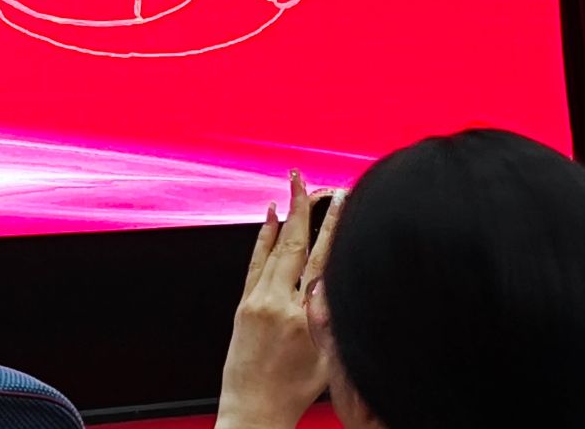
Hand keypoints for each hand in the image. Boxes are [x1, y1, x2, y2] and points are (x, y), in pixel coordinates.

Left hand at [215, 170, 342, 428]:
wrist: (254, 410)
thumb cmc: (294, 393)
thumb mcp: (330, 358)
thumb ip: (332, 318)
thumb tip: (338, 283)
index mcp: (306, 316)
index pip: (323, 260)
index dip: (334, 227)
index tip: (341, 200)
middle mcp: (279, 303)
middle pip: (296, 244)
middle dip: (305, 208)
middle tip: (307, 179)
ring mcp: (257, 300)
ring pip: (274, 248)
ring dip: (285, 215)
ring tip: (292, 187)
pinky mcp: (243, 304)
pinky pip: (255, 262)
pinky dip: (262, 237)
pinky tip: (269, 217)